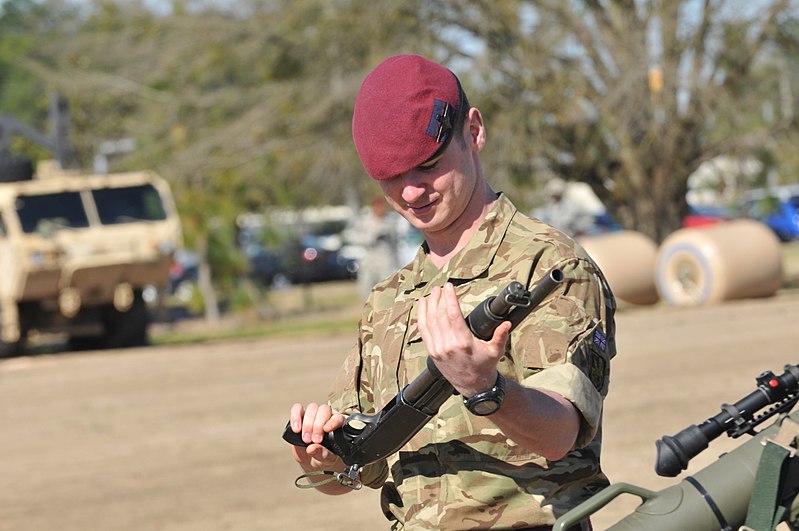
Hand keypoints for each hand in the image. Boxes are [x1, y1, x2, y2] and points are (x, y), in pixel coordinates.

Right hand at [288, 402, 344, 471]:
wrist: (311, 460)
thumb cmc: (323, 457)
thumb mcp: (327, 460)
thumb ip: (322, 454)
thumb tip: (312, 448)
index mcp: (338, 425)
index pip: (338, 417)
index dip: (332, 422)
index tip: (326, 430)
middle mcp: (327, 417)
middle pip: (324, 410)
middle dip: (317, 425)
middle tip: (314, 440)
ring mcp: (313, 415)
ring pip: (312, 408)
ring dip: (307, 423)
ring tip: (305, 439)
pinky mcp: (300, 417)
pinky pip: (297, 408)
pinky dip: (295, 417)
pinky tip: (296, 429)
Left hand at [417, 282, 511, 396]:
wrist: (473, 386)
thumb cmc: (484, 367)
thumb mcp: (495, 351)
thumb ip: (500, 336)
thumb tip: (507, 322)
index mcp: (464, 342)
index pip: (453, 314)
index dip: (450, 298)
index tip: (449, 286)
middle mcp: (448, 345)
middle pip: (440, 314)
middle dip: (439, 298)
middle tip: (441, 287)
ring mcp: (438, 349)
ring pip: (430, 321)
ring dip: (430, 304)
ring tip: (433, 292)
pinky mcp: (432, 352)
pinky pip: (423, 330)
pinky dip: (421, 316)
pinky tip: (422, 305)